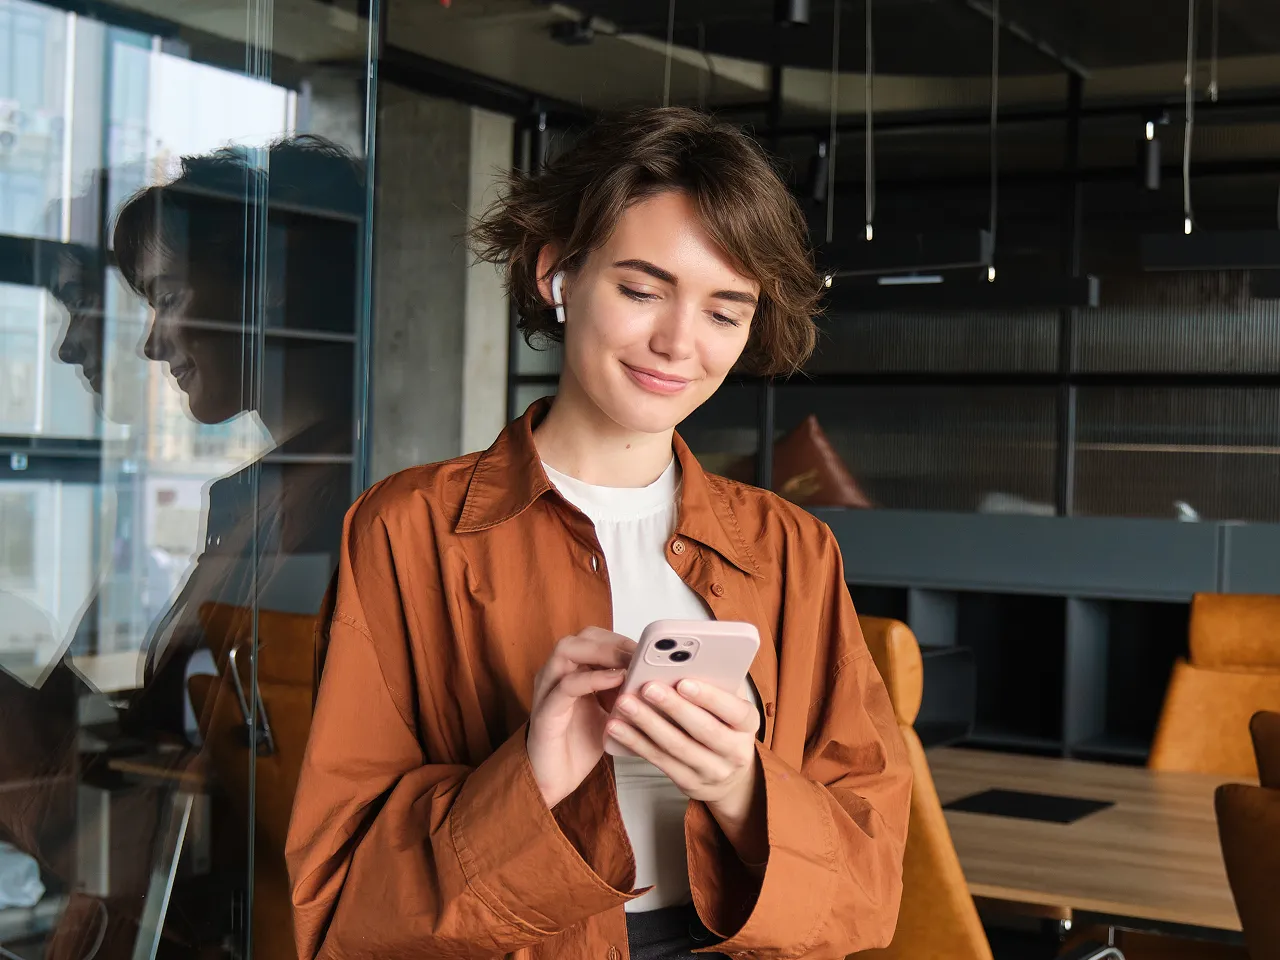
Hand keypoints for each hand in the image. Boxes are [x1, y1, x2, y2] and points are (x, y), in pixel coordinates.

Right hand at [527, 627, 634, 807]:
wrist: (555, 779)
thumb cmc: (579, 743)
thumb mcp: (611, 712)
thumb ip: (627, 693)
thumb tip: (662, 681)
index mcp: (572, 671)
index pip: (596, 638)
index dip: (622, 639)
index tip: (649, 650)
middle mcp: (556, 673)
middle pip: (582, 637)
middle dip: (615, 641)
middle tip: (642, 653)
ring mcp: (548, 689)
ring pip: (567, 650)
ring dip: (603, 652)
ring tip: (631, 662)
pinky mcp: (545, 711)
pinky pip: (566, 686)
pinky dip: (593, 678)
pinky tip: (616, 679)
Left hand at [606, 680, 766, 863]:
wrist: (730, 777)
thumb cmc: (726, 726)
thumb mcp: (731, 705)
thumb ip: (717, 683)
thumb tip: (688, 658)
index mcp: (748, 724)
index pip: (734, 711)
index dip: (710, 697)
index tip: (683, 681)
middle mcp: (735, 751)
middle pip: (703, 729)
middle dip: (672, 707)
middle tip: (647, 687)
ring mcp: (711, 771)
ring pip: (676, 747)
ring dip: (647, 723)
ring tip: (625, 703)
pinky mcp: (687, 782)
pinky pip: (659, 760)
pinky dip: (636, 742)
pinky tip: (617, 726)